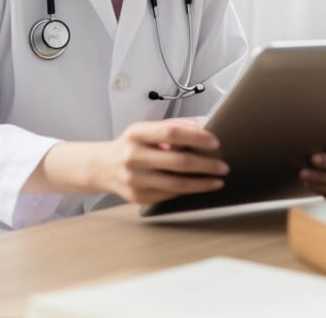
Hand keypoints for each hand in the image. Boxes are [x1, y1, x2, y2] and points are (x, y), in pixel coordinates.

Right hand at [93, 118, 229, 205]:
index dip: (196, 137)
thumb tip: (202, 130)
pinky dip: (187, 191)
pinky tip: (199, 187)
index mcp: (136, 134)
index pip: (171, 133)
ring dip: (202, 183)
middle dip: (206, 165)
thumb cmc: (130, 145)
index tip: (215, 142)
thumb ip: (172, 127)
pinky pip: (169, 195)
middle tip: (223, 166)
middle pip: (178, 162)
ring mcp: (134, 179)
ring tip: (217, 180)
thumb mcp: (145, 130)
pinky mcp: (137, 197)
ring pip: (176, 184)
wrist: (102, 167)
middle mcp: (133, 156)